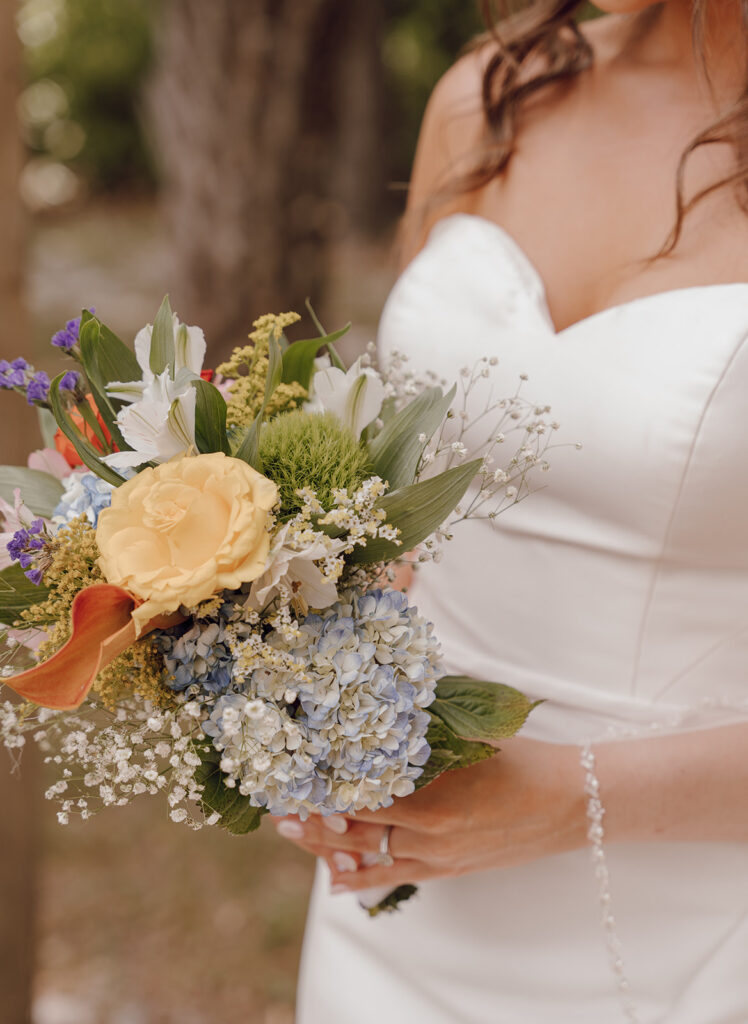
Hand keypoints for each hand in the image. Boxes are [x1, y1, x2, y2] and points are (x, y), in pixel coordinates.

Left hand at [272, 737, 587, 893]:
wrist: (571, 801)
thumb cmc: (522, 757)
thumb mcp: (472, 731)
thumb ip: (425, 721)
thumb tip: (384, 698)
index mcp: (433, 789)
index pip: (361, 789)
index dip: (323, 783)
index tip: (294, 772)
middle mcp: (430, 828)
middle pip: (356, 826)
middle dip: (314, 817)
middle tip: (278, 807)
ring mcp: (439, 855)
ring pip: (369, 854)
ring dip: (327, 847)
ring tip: (292, 833)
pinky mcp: (449, 870)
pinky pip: (395, 877)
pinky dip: (363, 879)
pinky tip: (336, 880)